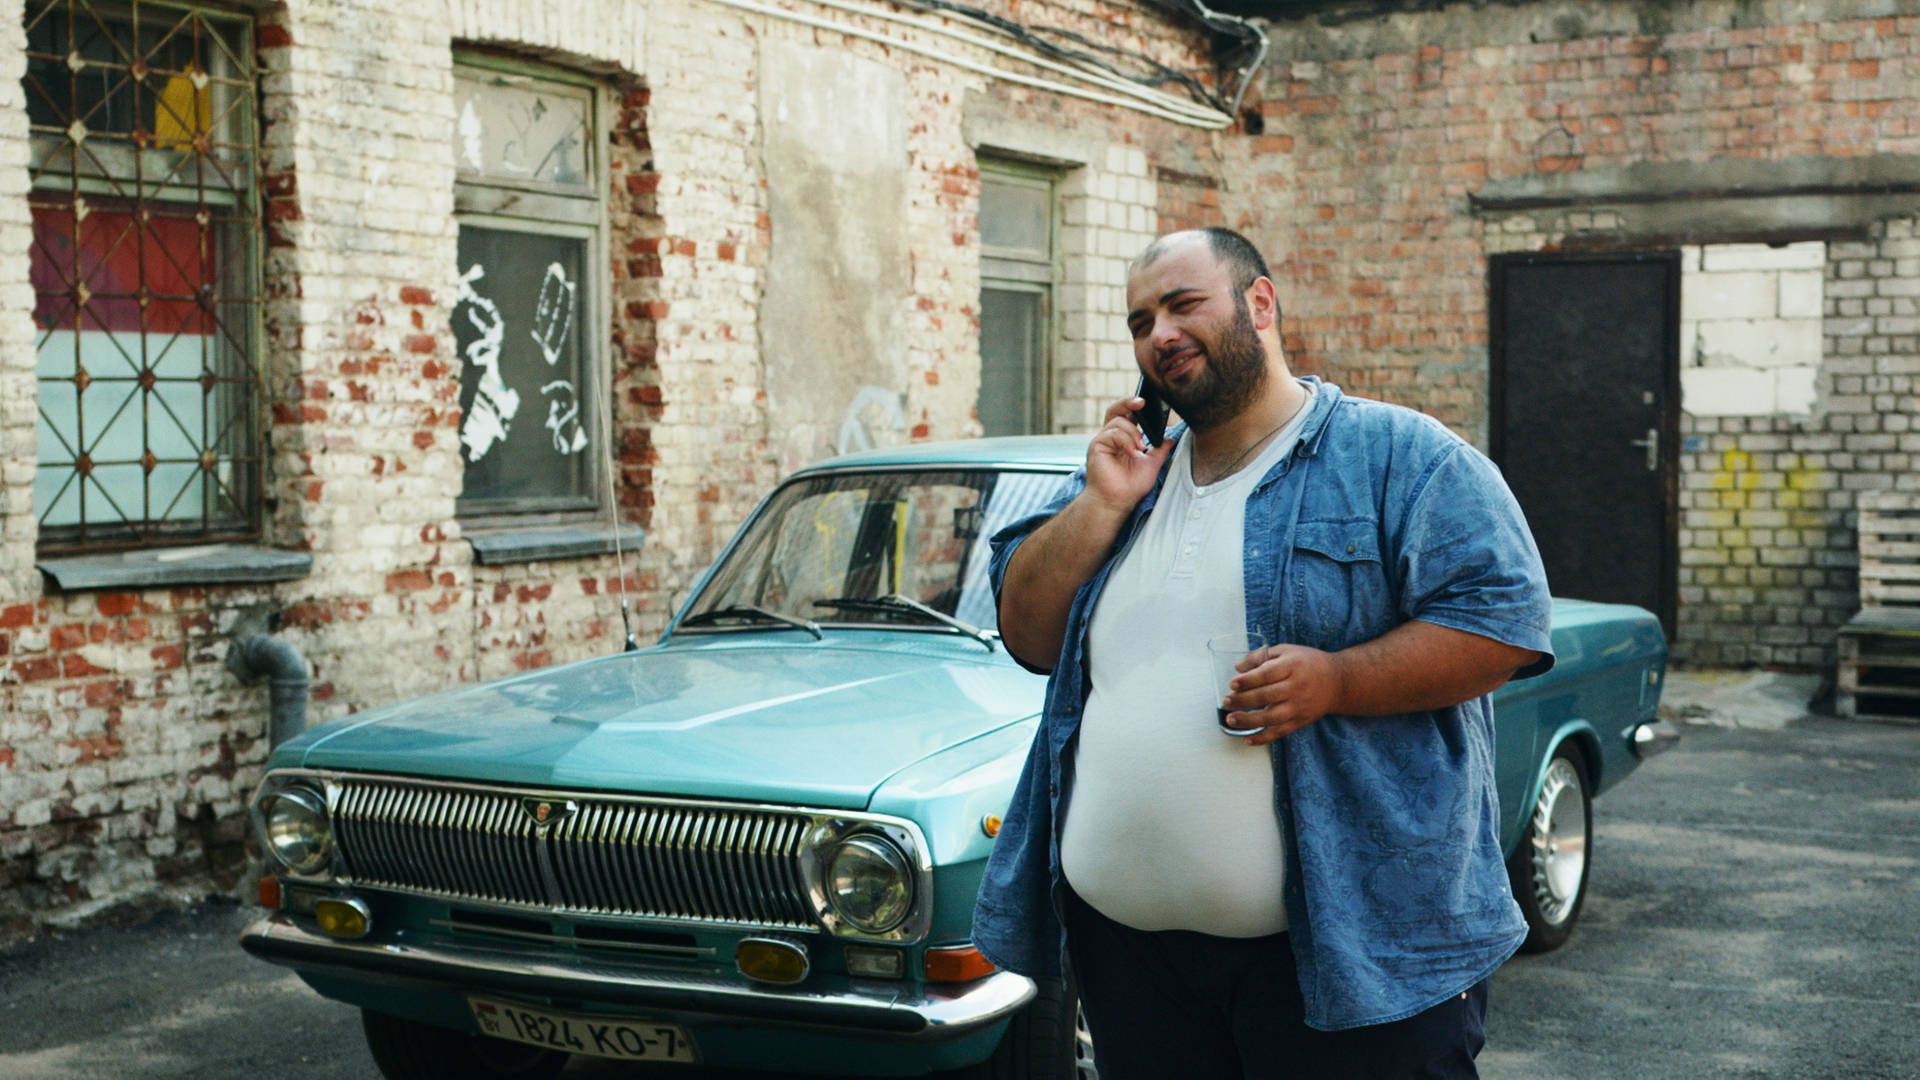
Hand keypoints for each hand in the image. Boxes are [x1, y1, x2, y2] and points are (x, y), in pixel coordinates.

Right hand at [1084, 397, 1173, 515]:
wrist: (1116, 502)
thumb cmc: (1130, 487)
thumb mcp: (1152, 465)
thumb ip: (1160, 450)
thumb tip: (1170, 438)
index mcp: (1122, 439)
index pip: (1128, 415)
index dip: (1135, 406)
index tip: (1149, 402)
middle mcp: (1111, 437)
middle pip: (1116, 409)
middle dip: (1129, 402)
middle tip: (1142, 403)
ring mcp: (1103, 441)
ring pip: (1118, 421)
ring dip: (1133, 433)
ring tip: (1140, 449)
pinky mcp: (1097, 446)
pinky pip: (1112, 433)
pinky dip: (1125, 441)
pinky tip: (1132, 453)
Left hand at [1220, 644, 1345, 745]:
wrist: (1338, 681)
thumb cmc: (1308, 662)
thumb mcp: (1287, 651)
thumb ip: (1261, 656)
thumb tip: (1238, 668)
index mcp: (1292, 666)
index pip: (1267, 674)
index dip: (1248, 680)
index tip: (1232, 684)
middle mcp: (1296, 687)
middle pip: (1266, 696)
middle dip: (1243, 700)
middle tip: (1226, 701)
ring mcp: (1299, 706)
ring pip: (1271, 717)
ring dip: (1248, 720)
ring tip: (1230, 719)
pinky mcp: (1301, 720)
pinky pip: (1280, 732)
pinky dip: (1263, 738)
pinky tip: (1247, 739)